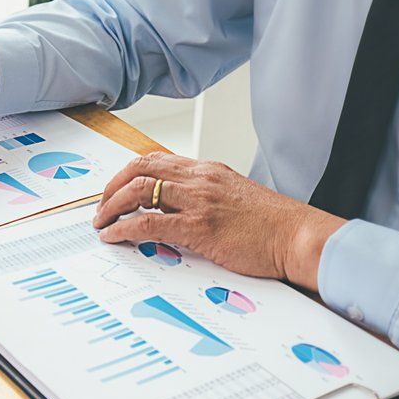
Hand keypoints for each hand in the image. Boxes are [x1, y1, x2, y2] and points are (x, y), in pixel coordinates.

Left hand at [91, 153, 347, 290]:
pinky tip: (114, 237)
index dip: (128, 174)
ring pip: (138, 190)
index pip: (156, 160)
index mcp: (208, 170)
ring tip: (101, 224)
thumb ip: (204, 198)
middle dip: (111, 187)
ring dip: (111, 207)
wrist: (298, 237)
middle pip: (140, 168)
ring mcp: (198, 200)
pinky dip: (123, 229)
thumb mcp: (233, 199)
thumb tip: (176, 211)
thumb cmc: (271, 225)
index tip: (114, 191)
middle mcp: (199, 178)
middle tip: (100, 208)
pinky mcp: (198, 226)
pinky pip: (148, 223)